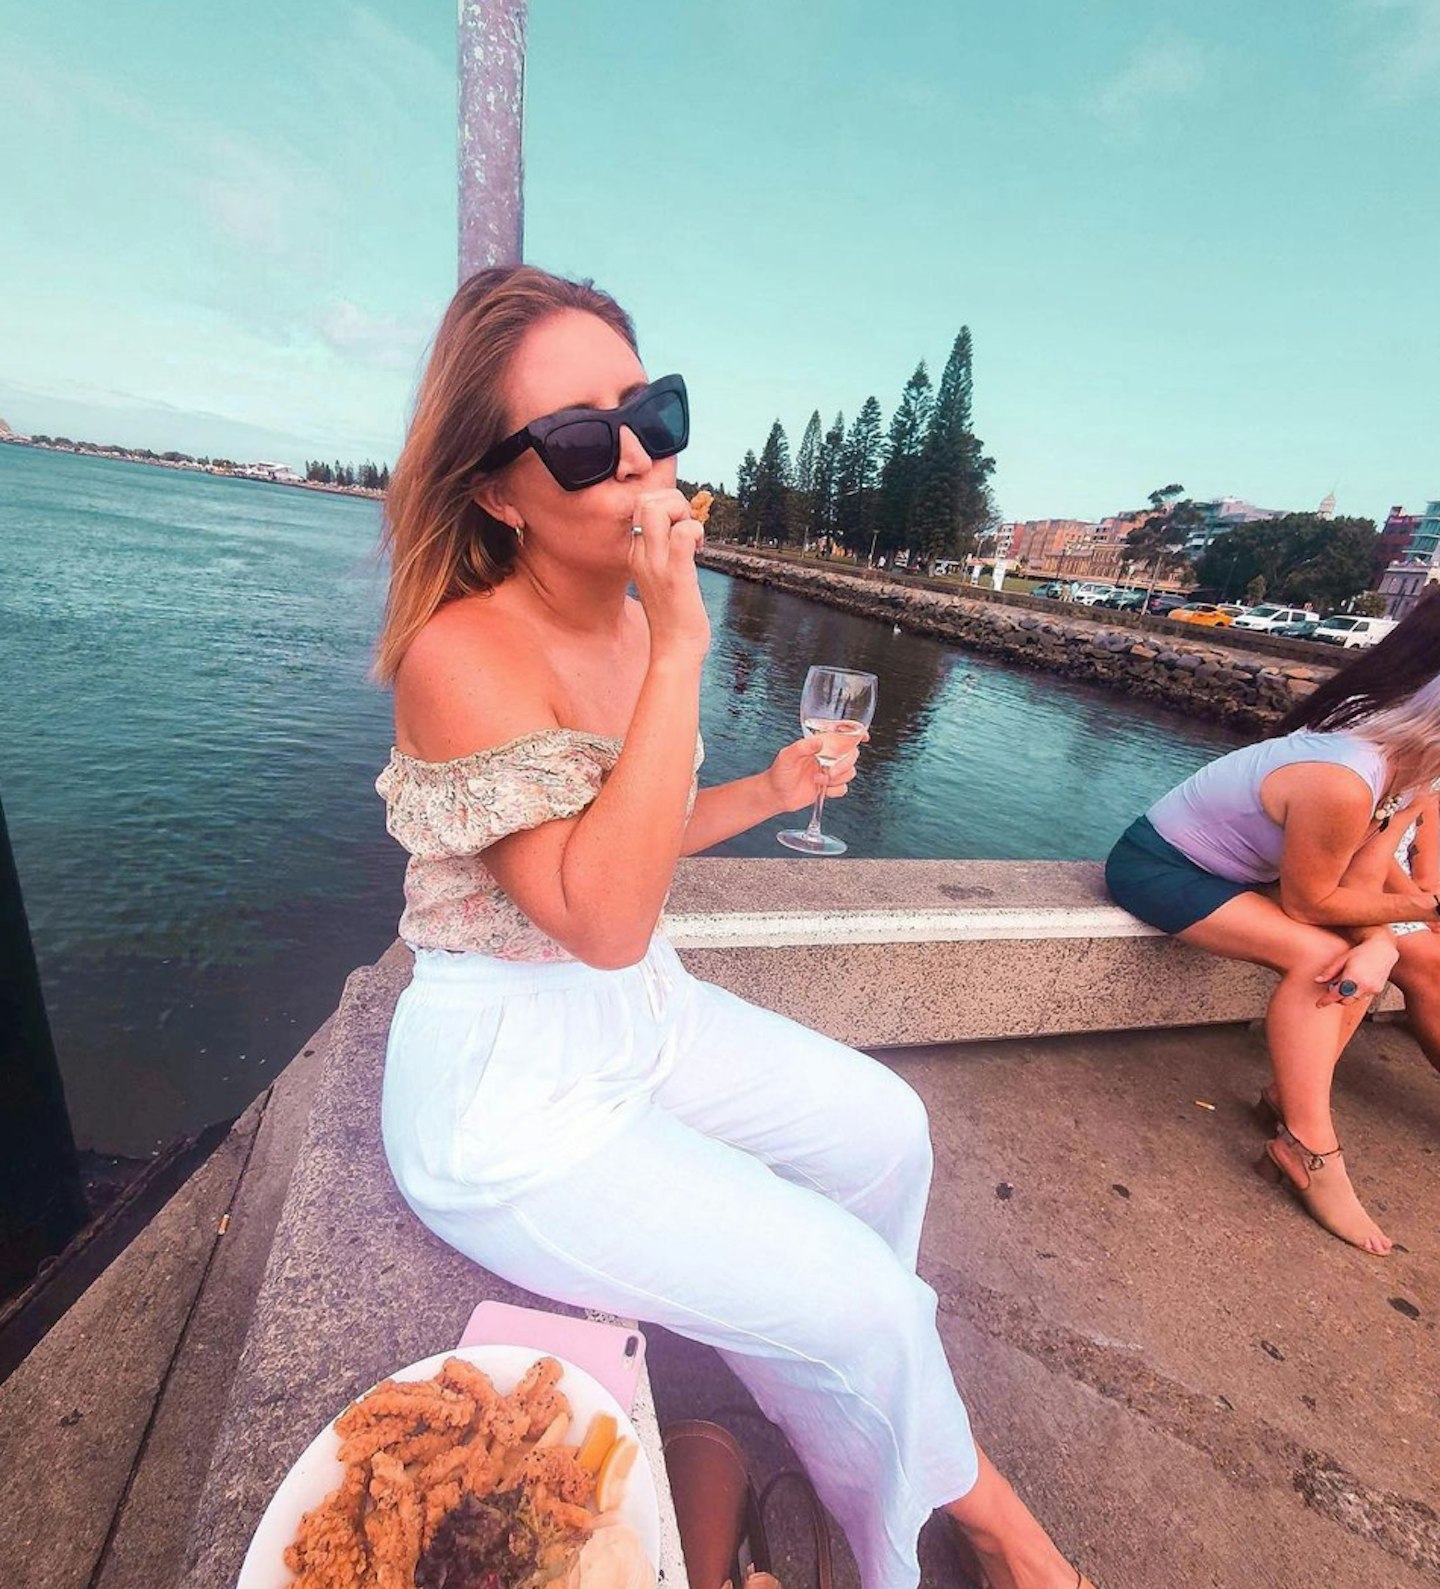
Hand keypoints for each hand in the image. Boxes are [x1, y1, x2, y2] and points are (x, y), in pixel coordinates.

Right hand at [629, 489, 709, 663]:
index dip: (667, 507)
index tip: (683, 530)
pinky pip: (682, 533)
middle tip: (689, 528)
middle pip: (644, 500)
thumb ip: (666, 553)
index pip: (640, 507)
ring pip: (657, 509)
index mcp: (636, 554)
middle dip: (674, 501)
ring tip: (693, 538)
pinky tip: (700, 550)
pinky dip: (695, 531)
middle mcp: (640, 555)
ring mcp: (656, 564)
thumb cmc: (674, 617)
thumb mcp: (662, 579)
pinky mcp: (676, 574)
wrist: (674, 651)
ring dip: (683, 512)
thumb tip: (683, 531)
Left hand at [765, 732, 867, 814]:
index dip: (856, 733)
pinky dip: (834, 791)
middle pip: (852, 755)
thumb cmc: (779, 772)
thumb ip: (802, 747)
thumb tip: (819, 742)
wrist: (776, 794)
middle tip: (829, 772)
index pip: (843, 736)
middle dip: (844, 764)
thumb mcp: (787, 755)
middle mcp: (829, 757)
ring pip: (850, 773)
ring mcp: (830, 772)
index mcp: (821, 745)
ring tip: (817, 781)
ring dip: (837, 779)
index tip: (863, 737)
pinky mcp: (830, 788)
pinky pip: (843, 789)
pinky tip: (820, 790)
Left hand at [1315, 935, 1398, 1006]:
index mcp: (1353, 977)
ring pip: (1354, 1000)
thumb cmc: (1362, 952)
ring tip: (1346, 981)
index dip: (1326, 1000)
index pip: (1336, 995)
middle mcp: (1364, 986)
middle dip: (1337, 998)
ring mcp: (1372, 989)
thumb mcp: (1342, 959)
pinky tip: (1356, 982)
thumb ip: (1329, 972)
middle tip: (1333, 987)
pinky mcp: (1377, 990)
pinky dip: (1356, 993)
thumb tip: (1317, 980)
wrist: (1383, 950)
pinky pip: (1363, 997)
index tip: (1319, 1004)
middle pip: (1345, 1001)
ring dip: (1347, 995)